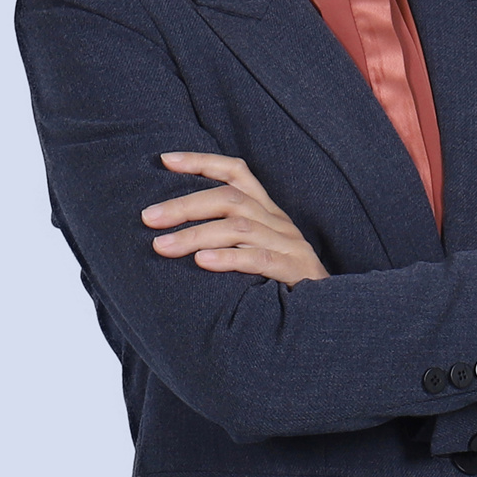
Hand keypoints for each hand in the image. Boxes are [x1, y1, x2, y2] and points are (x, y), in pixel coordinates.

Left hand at [142, 151, 330, 287]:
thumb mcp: (254, 252)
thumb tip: (170, 234)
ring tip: (162, 246)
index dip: (202, 162)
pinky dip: (229, 259)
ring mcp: (289, 245)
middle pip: (230, 199)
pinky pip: (260, 260)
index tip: (166, 160)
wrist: (327, 317)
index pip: (236, 173)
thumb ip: (225, 239)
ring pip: (240, 227)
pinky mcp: (296, 271)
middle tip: (148, 218)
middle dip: (185, 206)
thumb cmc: (280, 285)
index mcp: (267, 212)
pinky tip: (202, 262)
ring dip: (196, 235)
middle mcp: (278, 222)